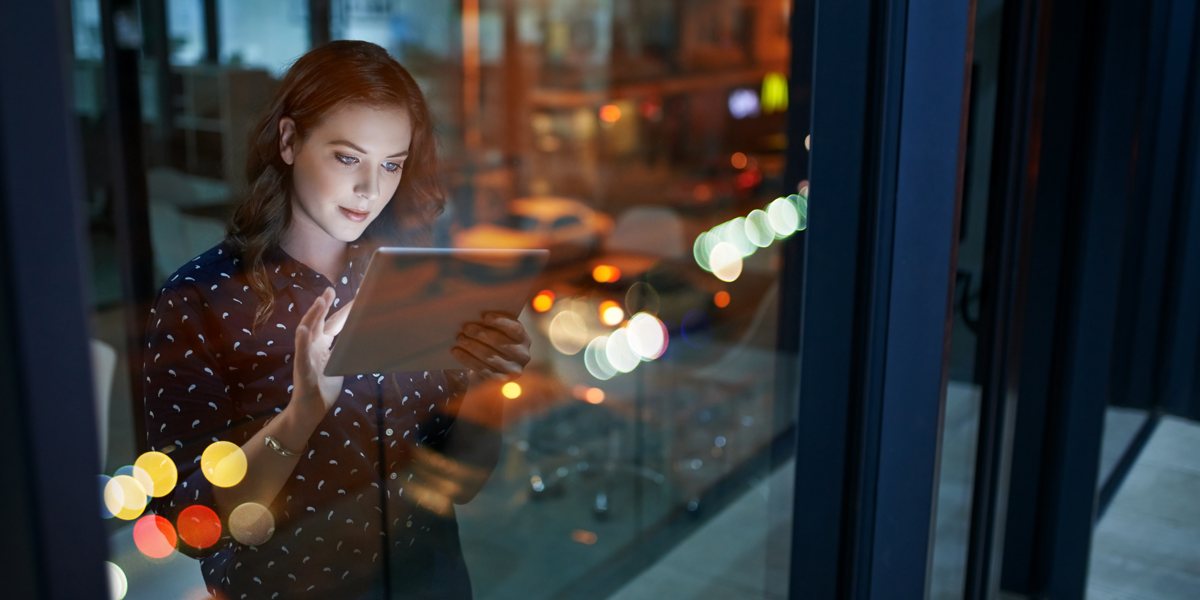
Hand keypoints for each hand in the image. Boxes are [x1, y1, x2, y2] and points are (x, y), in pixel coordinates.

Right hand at [292, 288, 353, 418]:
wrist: (310, 410)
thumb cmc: (323, 388)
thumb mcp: (338, 366)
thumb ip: (344, 352)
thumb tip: (360, 341)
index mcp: (322, 346)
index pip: (333, 324)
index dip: (343, 311)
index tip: (354, 297)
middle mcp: (313, 347)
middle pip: (319, 322)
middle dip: (324, 305)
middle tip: (330, 290)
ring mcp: (306, 357)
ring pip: (307, 332)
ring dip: (313, 316)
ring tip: (319, 302)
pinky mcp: (302, 369)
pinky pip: (301, 354)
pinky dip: (302, 341)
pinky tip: (303, 329)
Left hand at [451, 312, 530, 381]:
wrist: (490, 370)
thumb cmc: (493, 344)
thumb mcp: (497, 332)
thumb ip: (493, 324)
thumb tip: (476, 314)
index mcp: (524, 339)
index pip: (515, 329)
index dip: (501, 322)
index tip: (485, 316)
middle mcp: (523, 355)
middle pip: (500, 342)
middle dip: (481, 334)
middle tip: (465, 328)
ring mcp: (513, 370)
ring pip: (489, 356)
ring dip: (472, 346)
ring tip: (459, 338)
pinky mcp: (500, 381)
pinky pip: (482, 369)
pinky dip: (467, 359)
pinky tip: (456, 351)